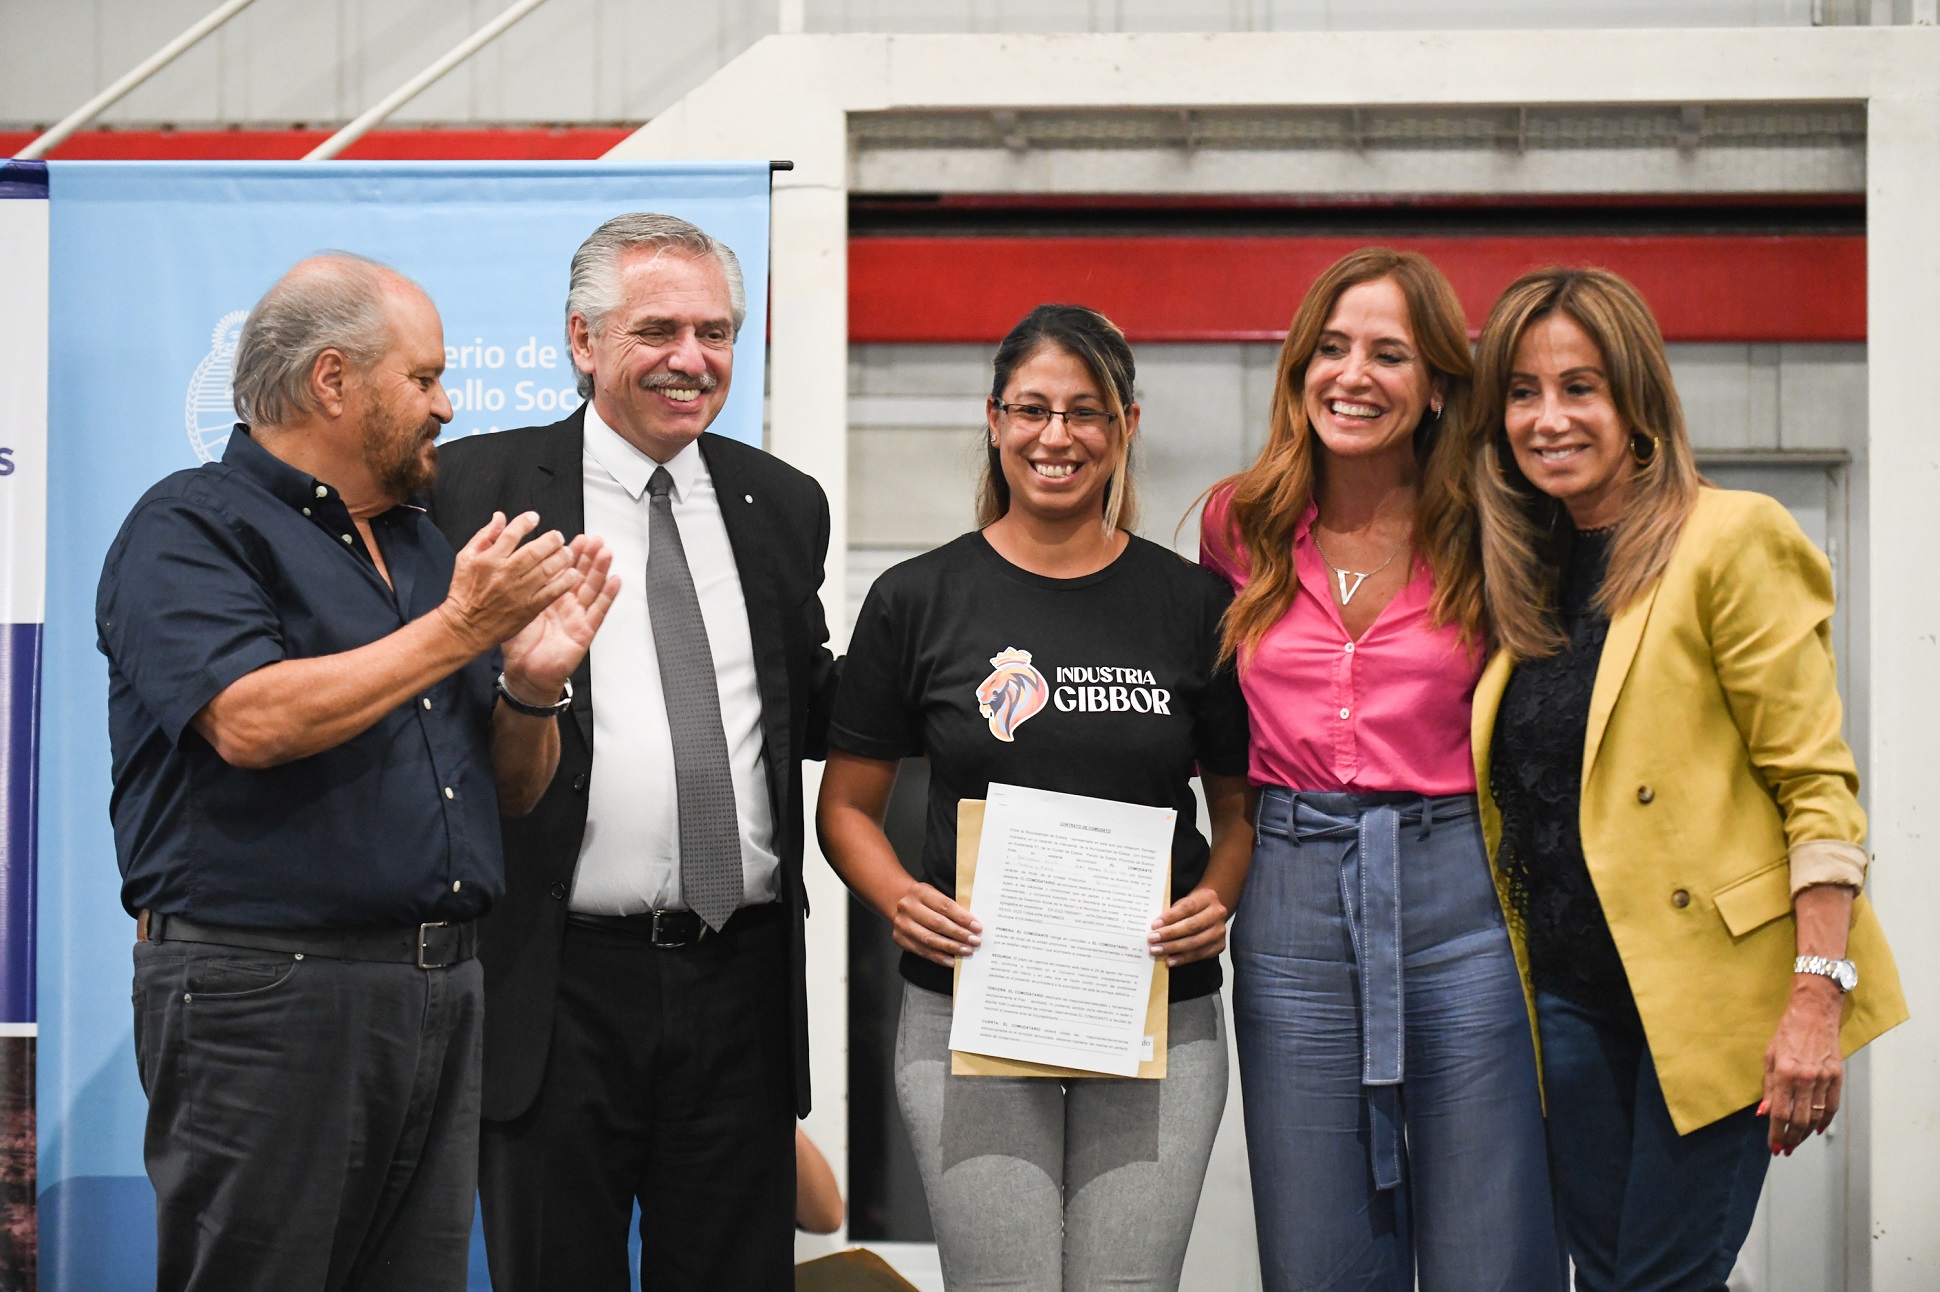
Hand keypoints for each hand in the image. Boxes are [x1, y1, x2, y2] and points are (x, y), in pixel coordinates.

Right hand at [438, 512, 578, 653]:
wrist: (465, 627)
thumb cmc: (464, 592)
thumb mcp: (466, 559)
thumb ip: (484, 536)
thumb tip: (500, 517)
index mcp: (489, 560)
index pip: (512, 534)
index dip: (526, 522)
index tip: (535, 517)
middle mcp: (505, 574)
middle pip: (534, 551)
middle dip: (551, 540)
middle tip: (558, 536)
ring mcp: (517, 592)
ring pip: (546, 570)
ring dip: (562, 558)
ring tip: (567, 552)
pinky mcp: (528, 608)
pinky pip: (551, 592)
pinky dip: (564, 582)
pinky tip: (571, 574)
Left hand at [501, 535, 619, 701]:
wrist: (524, 673)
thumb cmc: (519, 646)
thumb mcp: (514, 610)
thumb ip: (515, 588)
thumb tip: (507, 564)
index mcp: (549, 598)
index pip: (562, 571)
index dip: (569, 555)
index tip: (573, 538)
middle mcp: (566, 605)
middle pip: (581, 576)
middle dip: (588, 557)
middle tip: (593, 539)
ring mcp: (577, 617)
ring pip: (592, 588)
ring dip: (600, 569)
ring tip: (605, 552)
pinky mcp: (585, 632)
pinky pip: (599, 611)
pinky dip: (608, 596)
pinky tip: (615, 580)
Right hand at [891, 881, 980, 967]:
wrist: (898, 902)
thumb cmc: (924, 900)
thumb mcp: (935, 895)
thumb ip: (951, 908)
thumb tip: (972, 925)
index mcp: (920, 892)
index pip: (945, 906)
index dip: (962, 918)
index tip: (977, 927)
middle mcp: (908, 907)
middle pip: (937, 923)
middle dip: (958, 934)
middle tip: (974, 941)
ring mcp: (903, 924)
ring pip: (929, 939)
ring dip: (950, 947)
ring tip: (966, 951)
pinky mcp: (900, 939)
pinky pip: (922, 951)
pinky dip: (939, 957)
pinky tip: (951, 960)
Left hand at [1150, 885, 1229, 966]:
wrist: (1211, 912)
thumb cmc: (1192, 907)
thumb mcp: (1183, 902)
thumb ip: (1172, 912)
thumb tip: (1156, 928)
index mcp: (1208, 897)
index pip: (1188, 907)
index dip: (1170, 917)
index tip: (1154, 925)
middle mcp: (1217, 914)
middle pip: (1192, 926)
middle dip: (1170, 934)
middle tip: (1152, 940)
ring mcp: (1220, 931)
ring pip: (1196, 942)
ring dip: (1174, 948)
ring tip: (1157, 950)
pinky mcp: (1219, 945)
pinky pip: (1200, 954)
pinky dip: (1183, 958)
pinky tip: (1170, 960)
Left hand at [1761, 976, 1843, 1154]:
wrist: (1814, 1013)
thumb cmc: (1787, 1033)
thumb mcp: (1768, 1057)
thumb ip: (1767, 1087)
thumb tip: (1763, 1113)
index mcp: (1784, 1073)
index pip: (1779, 1113)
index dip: (1775, 1133)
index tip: (1773, 1145)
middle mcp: (1804, 1078)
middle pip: (1799, 1120)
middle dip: (1791, 1138)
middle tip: (1784, 1149)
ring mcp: (1823, 1078)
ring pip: (1816, 1116)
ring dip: (1806, 1134)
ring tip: (1796, 1142)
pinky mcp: (1837, 1076)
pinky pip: (1832, 1106)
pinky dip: (1825, 1121)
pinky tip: (1817, 1130)